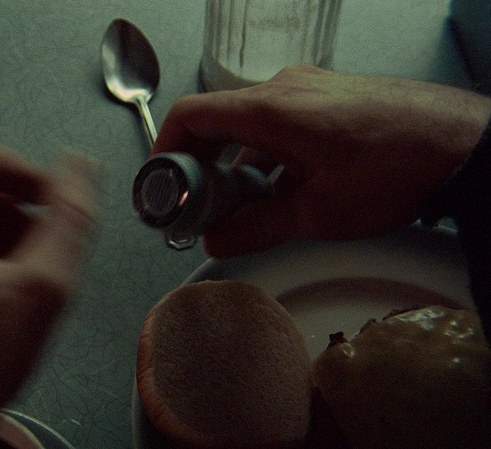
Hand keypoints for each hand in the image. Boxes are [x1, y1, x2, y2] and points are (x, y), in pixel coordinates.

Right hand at [154, 65, 490, 257]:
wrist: (464, 144)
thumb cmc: (399, 167)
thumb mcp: (318, 212)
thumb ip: (257, 227)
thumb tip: (219, 239)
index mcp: (270, 110)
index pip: (191, 115)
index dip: (165, 148)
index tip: (161, 181)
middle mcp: (285, 89)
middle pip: (217, 121)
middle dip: (201, 166)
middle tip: (201, 206)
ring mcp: (309, 89)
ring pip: (249, 126)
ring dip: (238, 165)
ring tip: (247, 208)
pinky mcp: (328, 98)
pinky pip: (278, 123)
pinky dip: (267, 155)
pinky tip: (282, 190)